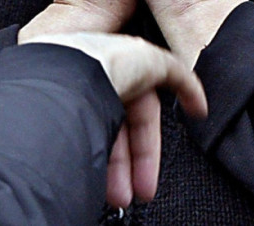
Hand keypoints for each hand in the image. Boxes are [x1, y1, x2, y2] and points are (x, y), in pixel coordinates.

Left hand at [28, 32, 206, 205]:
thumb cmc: (103, 58)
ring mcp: (73, 98)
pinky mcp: (56, 112)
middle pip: (119, 133)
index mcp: (118, 70)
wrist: (63, 71)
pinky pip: (78, 144)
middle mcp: (94, 83)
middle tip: (134, 192)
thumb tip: (198, 101)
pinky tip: (92, 177)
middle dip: (130, 168)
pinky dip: (87, 162)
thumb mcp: (156, 61)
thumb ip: (181, 77)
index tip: (154, 171)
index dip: (149, 149)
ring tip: (116, 195)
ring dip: (110, 172)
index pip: (142, 117)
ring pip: (98, 141)